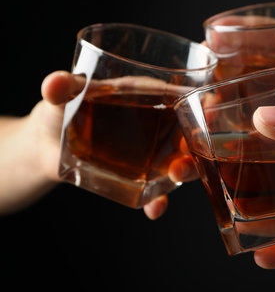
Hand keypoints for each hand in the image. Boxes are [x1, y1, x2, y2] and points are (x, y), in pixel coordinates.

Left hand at [35, 71, 197, 218]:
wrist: (46, 144)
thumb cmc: (62, 109)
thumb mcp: (63, 96)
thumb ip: (63, 88)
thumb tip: (53, 83)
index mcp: (150, 96)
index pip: (185, 95)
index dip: (203, 101)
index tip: (211, 107)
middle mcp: (160, 124)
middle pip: (194, 131)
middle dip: (203, 140)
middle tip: (197, 143)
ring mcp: (156, 152)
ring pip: (186, 161)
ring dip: (189, 170)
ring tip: (175, 175)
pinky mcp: (144, 176)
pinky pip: (160, 190)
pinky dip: (160, 201)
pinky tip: (154, 208)